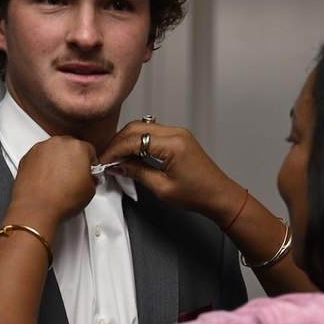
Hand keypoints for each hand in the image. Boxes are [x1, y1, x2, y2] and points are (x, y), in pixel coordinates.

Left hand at [10, 136, 96, 223]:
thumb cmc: (61, 200)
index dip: (89, 162)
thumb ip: (91, 178)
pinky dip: (42, 165)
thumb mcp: (89, 191)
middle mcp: (58, 144)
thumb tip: (87, 178)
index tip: (87, 170)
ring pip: (53, 150)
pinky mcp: (27, 156)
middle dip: (72, 159)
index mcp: (77, 148)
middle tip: (72, 175)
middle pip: (70, 147)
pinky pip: (39, 157)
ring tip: (57, 179)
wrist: (37, 209)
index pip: (89, 150)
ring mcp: (41, 148)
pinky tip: (45, 179)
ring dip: (56, 160)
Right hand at [99, 120, 242, 223]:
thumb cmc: (197, 194)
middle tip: (106, 158)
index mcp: (172, 144)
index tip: (103, 161)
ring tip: (116, 157)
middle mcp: (175, 133)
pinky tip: (131, 154)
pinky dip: (139, 141)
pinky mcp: (179, 138)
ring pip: (143, 128)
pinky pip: (153, 133)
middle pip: (136, 128)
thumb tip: (118, 166)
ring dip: (127, 140)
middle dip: (118, 142)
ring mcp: (178, 133)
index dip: (114, 150)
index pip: (133, 140)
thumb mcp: (162, 188)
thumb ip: (137, 172)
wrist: (219, 195)